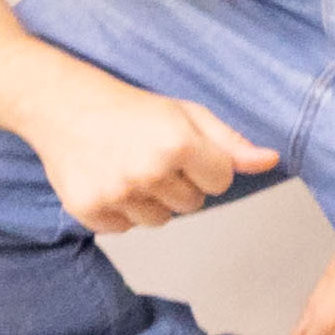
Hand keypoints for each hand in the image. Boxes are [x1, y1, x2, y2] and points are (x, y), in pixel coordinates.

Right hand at [39, 75, 275, 237]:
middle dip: (182, 183)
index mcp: (178, 144)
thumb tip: (270, 162)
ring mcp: (116, 194)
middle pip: (193, 205)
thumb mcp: (187, 114)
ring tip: (131, 167)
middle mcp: (148, 172)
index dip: (208, 166)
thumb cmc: (131, 108)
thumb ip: (230, 143)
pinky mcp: (88, 211)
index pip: (222, 182)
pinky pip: (126, 229)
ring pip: (160, 220)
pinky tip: (110, 179)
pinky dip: (121, 211)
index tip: (187, 149)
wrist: (63, 106)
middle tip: (154, 155)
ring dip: (153, 200)